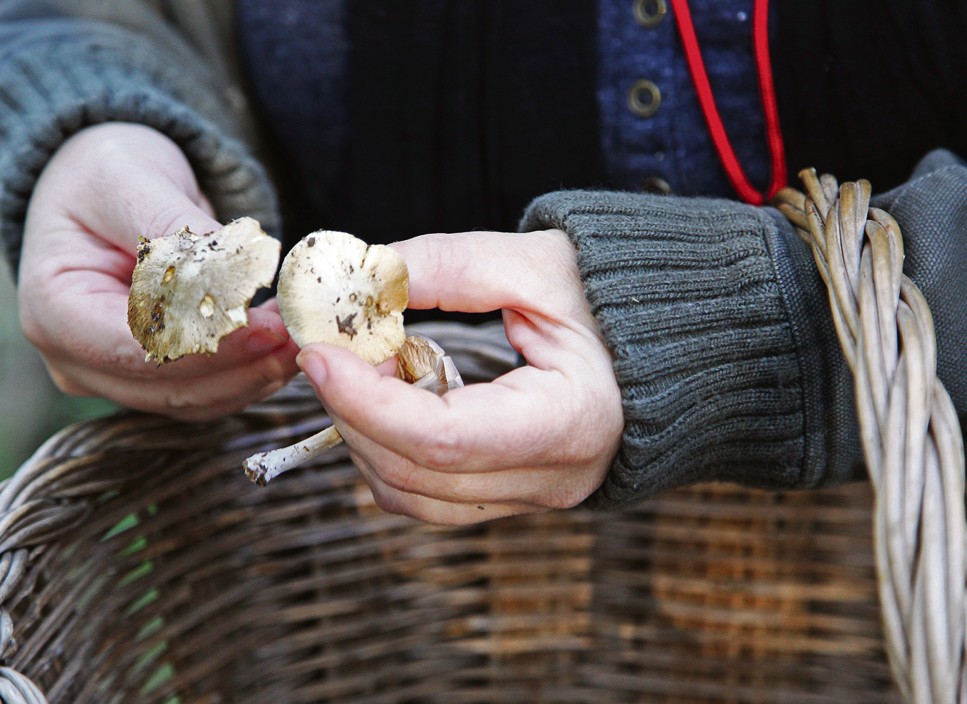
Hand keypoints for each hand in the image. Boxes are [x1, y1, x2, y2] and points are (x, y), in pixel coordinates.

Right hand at [18, 123, 299, 419]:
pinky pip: (201, 392)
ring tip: (299, 339)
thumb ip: (173, 225)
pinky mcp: (145, 379)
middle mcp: (72, 357)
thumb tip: (234, 267)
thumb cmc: (105, 172)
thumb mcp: (129, 178)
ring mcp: (108, 376)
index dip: (207, 346)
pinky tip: (281, 348)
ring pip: (191, 399)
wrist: (100, 185)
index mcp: (53, 308)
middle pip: (166, 386)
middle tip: (299, 335)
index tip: (267, 328)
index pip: (136, 348)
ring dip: (251, 376)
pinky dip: (245, 374)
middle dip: (240, 366)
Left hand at [297, 230, 622, 523]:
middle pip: (413, 474)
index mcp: (570, 422)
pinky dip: (388, 452)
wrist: (673, 343)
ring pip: (411, 498)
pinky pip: (426, 497)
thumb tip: (370, 274)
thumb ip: (454, 265)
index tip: (320, 352)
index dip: (365, 399)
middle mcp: (551, 478)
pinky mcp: (511, 495)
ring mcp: (530, 496)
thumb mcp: (542, 265)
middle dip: (352, 410)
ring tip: (369, 367)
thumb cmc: (618, 300)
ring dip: (365, 435)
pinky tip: (391, 397)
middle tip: (338, 346)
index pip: (442, 439)